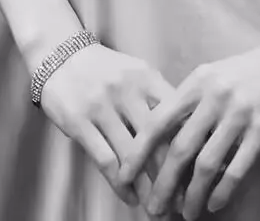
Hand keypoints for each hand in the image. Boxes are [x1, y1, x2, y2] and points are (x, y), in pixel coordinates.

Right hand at [38, 43, 176, 207]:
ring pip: (132, 155)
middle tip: (183, 201)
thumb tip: (188, 132)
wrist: (60, 53)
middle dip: (172, 175)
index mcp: (147, 77)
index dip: (190, 147)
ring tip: (158, 207)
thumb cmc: (105, 69)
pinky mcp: (79, 121)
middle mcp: (127, 90)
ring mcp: (102, 106)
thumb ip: (157, 98)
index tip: (199, 173)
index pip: (176, 115)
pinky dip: (121, 184)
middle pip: (158, 139)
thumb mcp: (136, 73)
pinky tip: (131, 198)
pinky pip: (105, 159)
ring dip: (147, 187)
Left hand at [116, 37, 259, 218]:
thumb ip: (193, 102)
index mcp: (200, 80)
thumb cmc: (254, 69)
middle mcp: (216, 95)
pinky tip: (216, 204)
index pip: (159, 119)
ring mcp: (241, 112)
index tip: (124, 175)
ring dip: (192, 195)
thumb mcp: (218, 74)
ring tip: (186, 214)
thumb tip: (163, 139)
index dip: (139, 151)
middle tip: (153, 209)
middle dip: (162, 184)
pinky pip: (237, 168)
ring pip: (206, 164)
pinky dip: (222, 191)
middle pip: (179, 148)